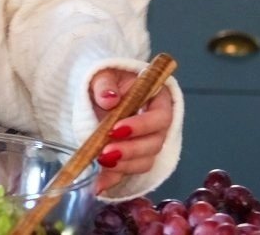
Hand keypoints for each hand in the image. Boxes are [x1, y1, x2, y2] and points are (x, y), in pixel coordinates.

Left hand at [89, 68, 174, 192]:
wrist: (102, 93)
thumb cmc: (110, 81)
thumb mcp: (105, 74)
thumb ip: (105, 84)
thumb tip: (109, 99)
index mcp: (158, 101)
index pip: (160, 117)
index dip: (142, 126)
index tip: (116, 129)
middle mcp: (158, 126)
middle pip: (154, 144)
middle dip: (130, 150)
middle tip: (105, 152)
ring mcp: (146, 144)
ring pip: (145, 162)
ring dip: (124, 166)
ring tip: (101, 162)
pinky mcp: (132, 159)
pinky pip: (127, 173)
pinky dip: (113, 180)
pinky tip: (99, 185)